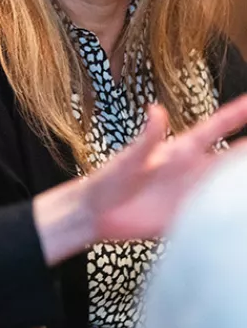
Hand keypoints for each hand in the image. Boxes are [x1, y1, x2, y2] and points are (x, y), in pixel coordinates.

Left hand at [33, 94, 246, 265]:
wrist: (96, 213)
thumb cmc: (109, 180)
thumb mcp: (129, 159)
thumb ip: (147, 138)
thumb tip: (156, 110)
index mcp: (178, 151)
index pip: (214, 129)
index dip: (235, 114)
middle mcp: (191, 170)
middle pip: (232, 156)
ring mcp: (193, 194)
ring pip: (230, 184)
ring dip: (245, 179)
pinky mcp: (190, 217)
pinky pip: (218, 213)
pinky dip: (235, 212)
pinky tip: (244, 213)